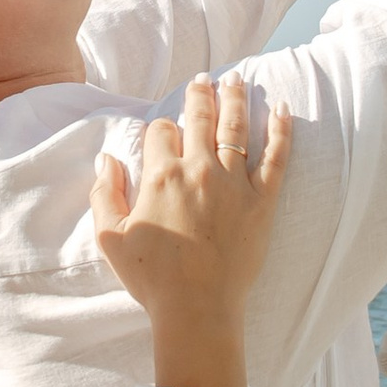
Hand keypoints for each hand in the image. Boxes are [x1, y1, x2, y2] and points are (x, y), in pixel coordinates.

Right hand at [92, 74, 291, 386]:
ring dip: (236, 99)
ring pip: (237, 127)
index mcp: (161, 175)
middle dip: (200, 94)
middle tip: (204, 79)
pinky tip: (282, 109)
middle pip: (200, 117)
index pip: (160, 130)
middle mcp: (199, 169)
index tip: (161, 135)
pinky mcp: (262, 200)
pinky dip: (281, 130)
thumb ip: (104, 193)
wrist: (197, 307)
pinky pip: (276, 157)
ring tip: (237, 80)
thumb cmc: (151, 277)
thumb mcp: (110, 237)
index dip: (158, 129)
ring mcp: (234, 183)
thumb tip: (106, 159)